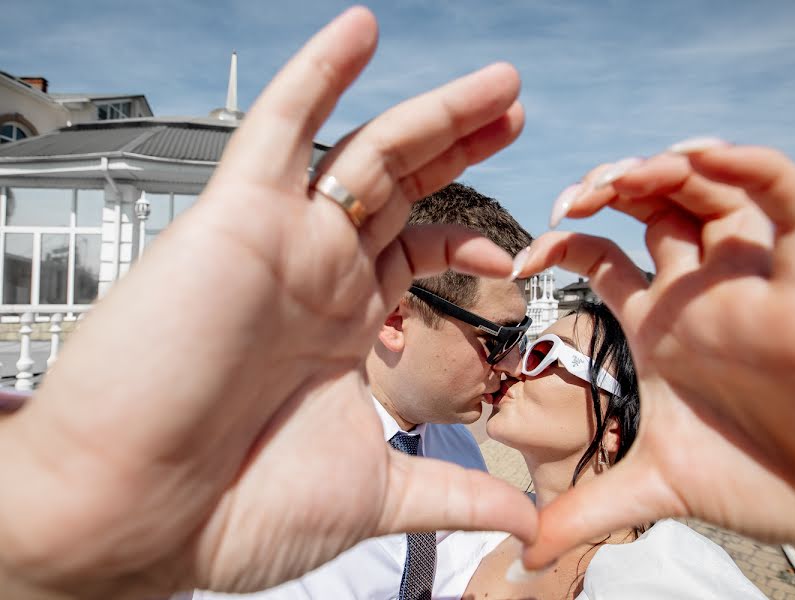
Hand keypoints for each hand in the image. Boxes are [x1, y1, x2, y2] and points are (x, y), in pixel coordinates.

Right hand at [0, 8, 535, 597]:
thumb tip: (523, 525)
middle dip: (462, 148)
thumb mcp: (376, 496)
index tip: (509, 258)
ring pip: (366, 151)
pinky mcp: (236, 220)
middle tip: (515, 110)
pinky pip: (278, 129)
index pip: (411, 255)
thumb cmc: (231, 512)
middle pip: (402, 188)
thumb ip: (452, 495)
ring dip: (432, 112)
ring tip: (499, 84)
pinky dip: (317, 76)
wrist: (134, 517)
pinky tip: (362, 30)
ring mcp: (279, 242)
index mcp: (339, 326)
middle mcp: (313, 274)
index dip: (463, 246)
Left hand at [518, 144, 794, 597]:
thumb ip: (586, 510)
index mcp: (659, 324)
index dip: (561, 242)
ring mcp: (757, 284)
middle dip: (611, 188)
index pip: (601, 255)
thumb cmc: (756, 485)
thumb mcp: (652, 487)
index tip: (522, 260)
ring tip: (627, 176)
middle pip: (655, 207)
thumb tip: (525, 554)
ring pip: (716, 192)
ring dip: (668, 168)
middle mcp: (702, 293)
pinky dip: (756, 171)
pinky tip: (706, 157)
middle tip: (573, 199)